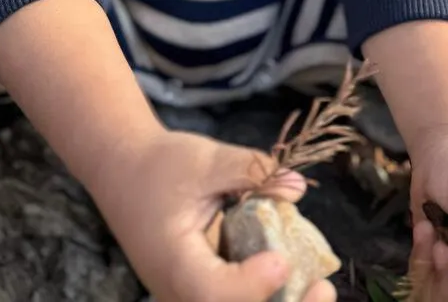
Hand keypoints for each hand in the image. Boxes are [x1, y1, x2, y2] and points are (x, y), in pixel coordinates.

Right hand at [92, 127, 336, 301]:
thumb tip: (297, 187)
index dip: (250, 287)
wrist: (125, 174)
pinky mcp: (202, 295)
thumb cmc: (160, 165)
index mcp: (174, 262)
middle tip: (323, 289)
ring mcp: (190, 299)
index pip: (212, 293)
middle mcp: (180, 294)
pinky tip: (298, 275)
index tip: (281, 260)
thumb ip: (250, 170)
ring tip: (320, 287)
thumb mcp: (205, 160)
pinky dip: (269, 295)